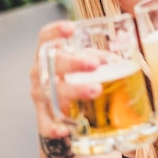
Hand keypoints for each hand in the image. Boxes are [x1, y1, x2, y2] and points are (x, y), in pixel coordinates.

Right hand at [29, 20, 101, 137]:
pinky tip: (66, 130)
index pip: (45, 38)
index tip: (72, 28)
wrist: (61, 114)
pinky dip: (54, 127)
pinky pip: (45, 123)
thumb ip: (100, 59)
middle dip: (73, 63)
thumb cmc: (74, 79)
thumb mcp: (85, 65)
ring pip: (52, 91)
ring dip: (74, 90)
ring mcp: (40, 95)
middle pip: (51, 63)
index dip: (55, 31)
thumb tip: (117, 59)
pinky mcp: (43, 117)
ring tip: (95, 90)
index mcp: (49, 55)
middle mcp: (40, 72)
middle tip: (94, 64)